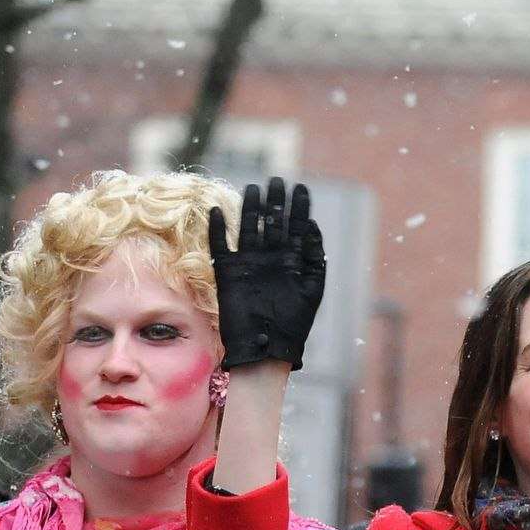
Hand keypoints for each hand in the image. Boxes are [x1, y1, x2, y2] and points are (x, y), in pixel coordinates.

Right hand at [207, 176, 324, 369]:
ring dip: (250, 209)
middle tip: (277, 181)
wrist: (266, 348)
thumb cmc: (293, 324)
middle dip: (275, 202)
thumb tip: (312, 226)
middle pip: (272, 222)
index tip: (301, 188)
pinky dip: (217, 230)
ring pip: (248, 228)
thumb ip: (313, 258)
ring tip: (254, 189)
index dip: (299, 207)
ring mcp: (248, 263)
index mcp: (292, 261)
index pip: (296, 226)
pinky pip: (220, 246)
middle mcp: (270, 258)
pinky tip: (216, 212)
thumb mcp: (311, 289)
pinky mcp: (228, 272)